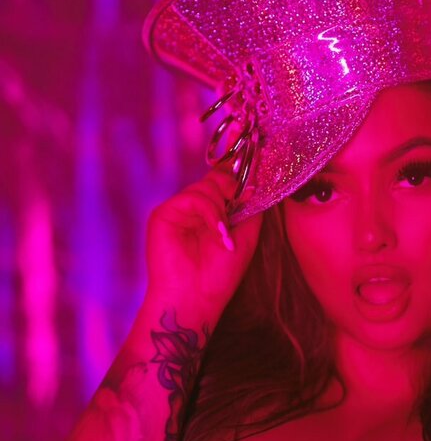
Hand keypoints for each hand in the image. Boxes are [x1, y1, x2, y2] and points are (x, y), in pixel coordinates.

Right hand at [144, 147, 262, 318]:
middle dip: (234, 183)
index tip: (255, 140)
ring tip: (226, 236)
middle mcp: (195, 208)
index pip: (225, 179)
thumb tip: (257, 178)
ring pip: (206, 188)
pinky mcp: (163, 214)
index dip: (238, 161)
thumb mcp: (246, 236)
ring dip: (222, 209)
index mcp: (214, 211)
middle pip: (216, 178)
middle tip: (244, 196)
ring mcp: (179, 210)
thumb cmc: (220, 275)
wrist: (196, 300)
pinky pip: (193, 199)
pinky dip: (210, 214)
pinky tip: (219, 234)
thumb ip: (251, 206)